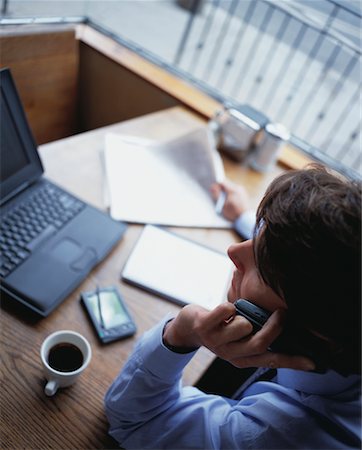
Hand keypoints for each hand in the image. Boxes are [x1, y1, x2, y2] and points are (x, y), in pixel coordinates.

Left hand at [163, 303, 314, 370]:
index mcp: (242, 358)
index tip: (312, 362)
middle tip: (282, 313)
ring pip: (243, 326)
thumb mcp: (239, 338)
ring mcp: (216, 342)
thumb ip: (258, 336)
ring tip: (235, 315)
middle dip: (274, 326)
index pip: (271, 361)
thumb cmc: (220, 329)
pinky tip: (223, 310)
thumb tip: (283, 327)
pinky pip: (224, 310)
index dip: (292, 361)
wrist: (187, 328)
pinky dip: (227, 305)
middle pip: (261, 344)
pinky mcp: (204, 327)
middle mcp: (230, 355)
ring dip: (242, 315)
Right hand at [210, 179, 249, 220]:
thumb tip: (212, 187)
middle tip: (216, 194)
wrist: (245, 218)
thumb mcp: (223, 205)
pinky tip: (228, 200)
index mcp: (233, 190)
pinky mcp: (243, 193)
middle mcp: (238, 188)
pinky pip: (234, 190)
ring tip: (223, 198)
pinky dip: (230, 193)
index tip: (212, 188)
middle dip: (221, 188)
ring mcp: (241, 190)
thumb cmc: (233, 213)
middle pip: (226, 184)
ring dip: (225, 190)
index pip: (222, 182)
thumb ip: (217, 195)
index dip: (216, 184)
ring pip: (230, 187)